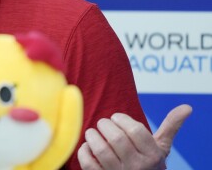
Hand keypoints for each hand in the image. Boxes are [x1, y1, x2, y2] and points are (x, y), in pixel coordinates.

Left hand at [77, 104, 191, 169]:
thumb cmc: (148, 163)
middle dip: (105, 124)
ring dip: (92, 136)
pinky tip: (88, 147)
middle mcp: (137, 167)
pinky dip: (84, 151)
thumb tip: (187, 107)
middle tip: (103, 123)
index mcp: (152, 156)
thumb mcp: (161, 147)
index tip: (116, 117)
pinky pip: (88, 162)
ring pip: (101, 150)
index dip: (122, 119)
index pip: (136, 131)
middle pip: (117, 138)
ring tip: (93, 132)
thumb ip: (170, 127)